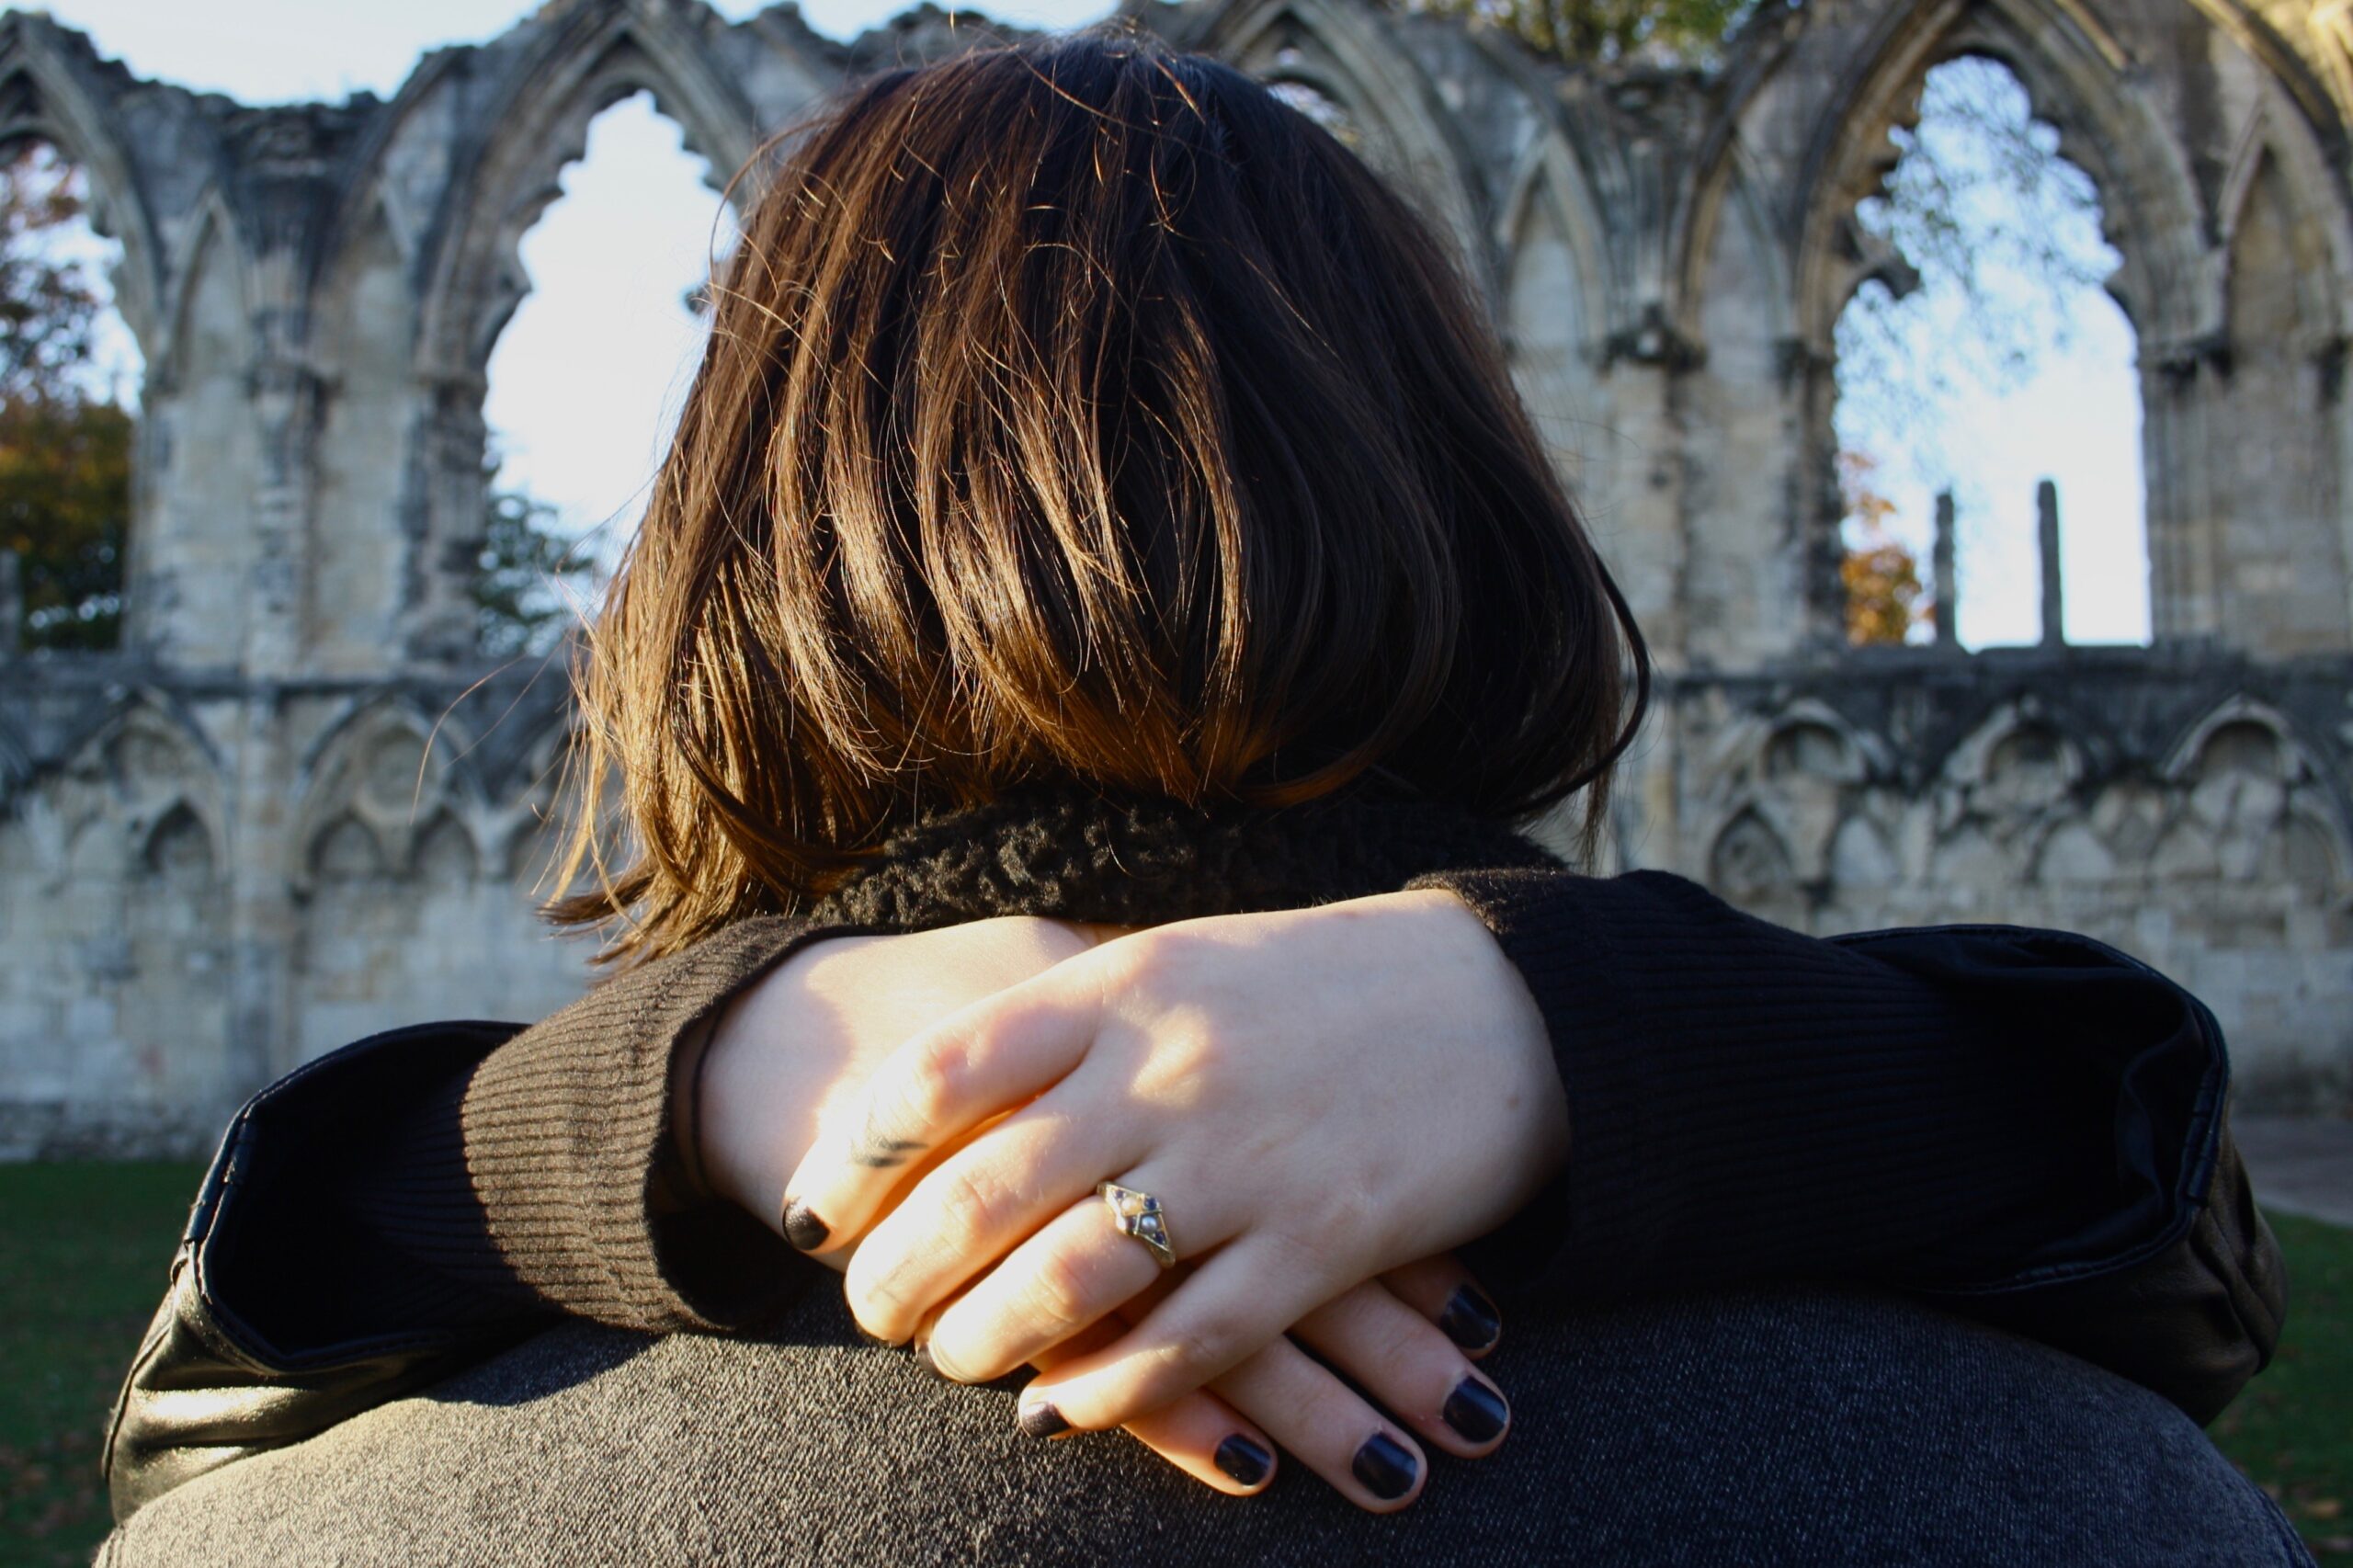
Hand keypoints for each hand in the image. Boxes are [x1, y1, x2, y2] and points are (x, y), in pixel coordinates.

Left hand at [779, 889, 1565, 1456]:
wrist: (1503, 1004)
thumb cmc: (1316, 984)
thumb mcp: (1180, 962)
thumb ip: (1069, 1021)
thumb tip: (935, 1102)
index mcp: (1124, 981)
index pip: (941, 1073)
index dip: (856, 1152)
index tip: (815, 1203)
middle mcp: (1170, 1068)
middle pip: (982, 1191)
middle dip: (897, 1270)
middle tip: (864, 1310)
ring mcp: (1245, 1160)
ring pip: (1067, 1279)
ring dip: (983, 1339)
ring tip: (947, 1360)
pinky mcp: (1317, 1245)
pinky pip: (1183, 1342)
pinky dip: (1103, 1390)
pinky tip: (1054, 1411)